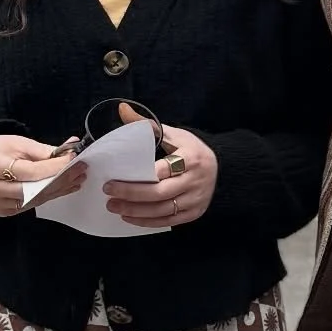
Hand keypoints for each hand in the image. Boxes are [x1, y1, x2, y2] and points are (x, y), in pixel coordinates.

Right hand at [0, 134, 85, 216]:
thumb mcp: (17, 143)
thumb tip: (70, 150)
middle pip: (34, 189)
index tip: (73, 158)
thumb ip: (42, 150)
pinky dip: (49, 196)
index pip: (30, 171)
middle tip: (81, 170)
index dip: (54, 167)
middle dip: (62, 180)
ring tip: (78, 178)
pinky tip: (65, 188)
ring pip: (35, 200)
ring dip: (59, 190)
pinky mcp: (2, 212)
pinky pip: (31, 205)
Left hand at [102, 110, 217, 228]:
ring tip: (114, 207)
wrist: (222, 169)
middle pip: (161, 192)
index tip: (114, 179)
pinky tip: (130, 217)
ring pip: (162, 209)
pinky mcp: (194, 213)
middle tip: (109, 194)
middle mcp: (195, 180)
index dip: (139, 176)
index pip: (164, 169)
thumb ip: (148, 125)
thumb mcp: (175, 134)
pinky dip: (147, 221)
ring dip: (136, 211)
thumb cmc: (191, 150)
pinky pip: (168, 221)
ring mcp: (196, 198)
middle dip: (132, 195)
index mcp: (191, 157)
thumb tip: (122, 109)